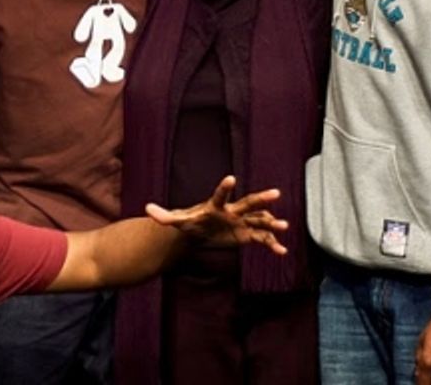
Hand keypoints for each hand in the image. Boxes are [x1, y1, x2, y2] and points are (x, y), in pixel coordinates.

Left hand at [145, 175, 287, 255]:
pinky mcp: (247, 234)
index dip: (224, 187)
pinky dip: (272, 245)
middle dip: (262, 199)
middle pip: (249, 203)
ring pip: (260, 220)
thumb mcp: (178, 221)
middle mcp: (233, 211)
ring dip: (272, 223)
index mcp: (216, 206)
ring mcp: (242, 222)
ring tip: (284, 226)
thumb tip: (146, 209)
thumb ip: (164, 215)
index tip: (230, 178)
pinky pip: (262, 239)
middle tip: (276, 193)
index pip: (221, 195)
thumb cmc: (191, 222)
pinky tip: (282, 252)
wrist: (203, 231)